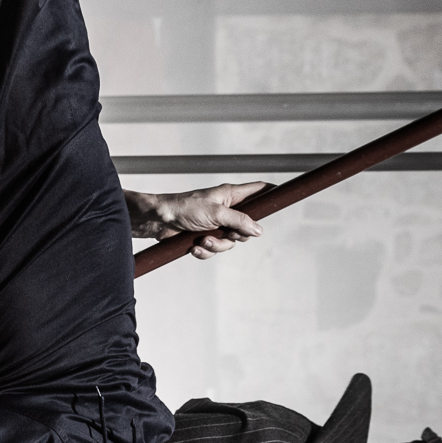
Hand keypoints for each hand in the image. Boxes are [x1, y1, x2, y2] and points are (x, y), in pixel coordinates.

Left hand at [131, 182, 266, 259]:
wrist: (158, 221)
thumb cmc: (184, 207)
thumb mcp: (215, 213)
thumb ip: (239, 221)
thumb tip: (258, 230)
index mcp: (230, 195)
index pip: (258, 190)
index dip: (271, 193)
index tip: (283, 198)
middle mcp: (225, 209)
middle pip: (247, 226)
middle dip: (236, 236)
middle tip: (226, 233)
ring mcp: (216, 224)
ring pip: (230, 242)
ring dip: (217, 246)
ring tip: (203, 241)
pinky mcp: (205, 236)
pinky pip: (214, 250)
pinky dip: (205, 251)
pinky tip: (195, 247)